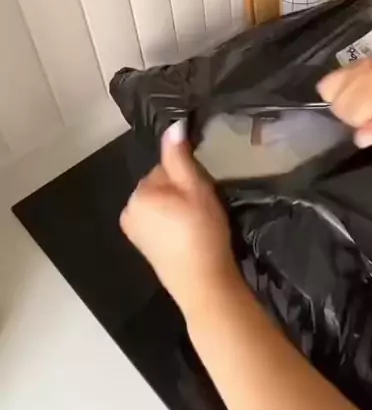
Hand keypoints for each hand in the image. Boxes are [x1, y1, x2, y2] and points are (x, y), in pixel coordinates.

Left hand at [120, 121, 237, 317]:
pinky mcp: (143, 246)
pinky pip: (159, 222)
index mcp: (139, 193)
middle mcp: (129, 209)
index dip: (189, 177)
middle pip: (161, 184)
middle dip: (180, 192)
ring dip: (177, 208)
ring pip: (161, 203)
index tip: (203, 194)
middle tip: (202, 210)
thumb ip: (180, 156)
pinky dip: (172, 224)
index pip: (166, 167)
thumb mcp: (196, 188)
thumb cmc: (202, 232)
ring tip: (198, 224)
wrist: (204, 284)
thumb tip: (173, 125)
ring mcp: (134, 230)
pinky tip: (189, 236)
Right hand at [318, 55, 371, 147]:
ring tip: (362, 106)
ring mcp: (355, 65)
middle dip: (351, 116)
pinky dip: (334, 93)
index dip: (364, 125)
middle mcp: (362, 72)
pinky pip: (328, 82)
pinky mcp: (350, 64)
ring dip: (342, 105)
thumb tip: (359, 139)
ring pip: (328, 93)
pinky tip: (352, 97)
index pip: (352, 115)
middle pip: (337, 105)